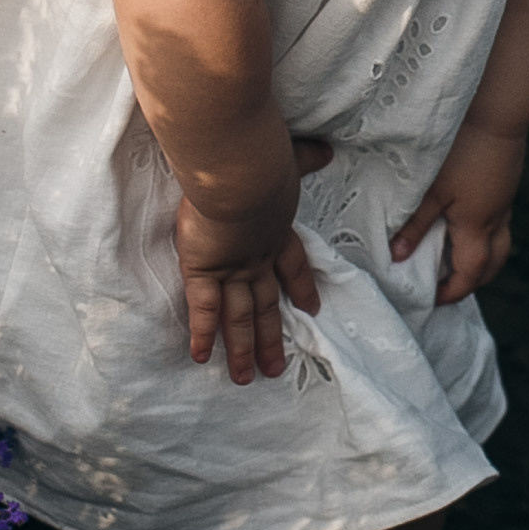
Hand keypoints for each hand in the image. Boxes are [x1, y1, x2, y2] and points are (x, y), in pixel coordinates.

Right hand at [175, 136, 331, 384]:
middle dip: (270, 337)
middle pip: (266, 305)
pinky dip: (202, 334)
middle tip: (276, 370)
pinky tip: (199, 357)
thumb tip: (328, 149)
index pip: (293, 267)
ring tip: (245, 379)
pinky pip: (203, 310)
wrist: (240, 174)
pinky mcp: (204, 271)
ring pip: (238, 317)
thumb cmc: (262, 160)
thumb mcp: (289, 158)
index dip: (303, 287)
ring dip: (242, 349)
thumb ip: (306, 157)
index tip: (313, 309)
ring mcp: (231, 268)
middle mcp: (257, 257)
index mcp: (276, 232)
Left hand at [391, 120, 525, 306]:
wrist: (497, 110)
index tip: (433, 299)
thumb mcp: (431, 188)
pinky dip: (483, 233)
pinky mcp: (506, 182)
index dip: (453, 291)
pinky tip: (463, 219)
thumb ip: (415, 224)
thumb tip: (397, 257)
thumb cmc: (461, 149)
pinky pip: (498, 220)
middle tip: (448, 285)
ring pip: (499, 242)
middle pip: (493, 264)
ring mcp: (504, 199)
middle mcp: (496, 218)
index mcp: (477, 226)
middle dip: (473, 281)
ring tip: (454, 255)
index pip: (470, 273)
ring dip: (481, 257)